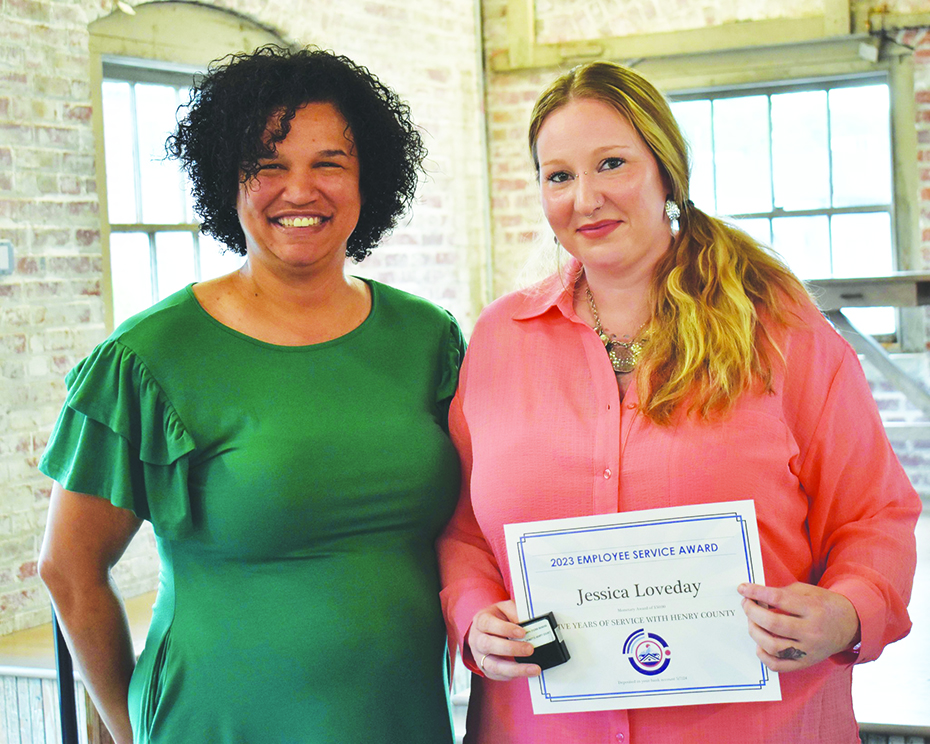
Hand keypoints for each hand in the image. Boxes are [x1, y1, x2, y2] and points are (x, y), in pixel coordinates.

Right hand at [467, 600, 540, 680]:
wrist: (485, 631)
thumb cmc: (496, 619)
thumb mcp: (504, 609)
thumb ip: (514, 611)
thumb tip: (526, 621)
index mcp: (481, 621)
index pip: (488, 624)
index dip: (505, 629)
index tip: (522, 632)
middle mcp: (477, 640)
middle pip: (488, 645)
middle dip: (511, 649)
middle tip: (530, 649)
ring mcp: (480, 657)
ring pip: (493, 666)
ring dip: (515, 668)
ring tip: (534, 669)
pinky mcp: (486, 670)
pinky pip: (499, 675)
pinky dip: (514, 675)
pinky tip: (526, 672)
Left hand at [738, 582, 860, 671]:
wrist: (850, 625)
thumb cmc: (824, 605)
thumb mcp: (807, 591)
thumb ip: (782, 593)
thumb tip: (755, 596)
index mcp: (813, 609)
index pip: (779, 599)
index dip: (756, 592)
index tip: (742, 588)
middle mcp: (811, 631)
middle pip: (773, 624)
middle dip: (752, 612)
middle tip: (746, 604)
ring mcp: (809, 650)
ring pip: (773, 646)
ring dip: (755, 632)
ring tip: (752, 622)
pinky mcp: (806, 663)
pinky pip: (779, 666)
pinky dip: (764, 656)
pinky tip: (760, 644)